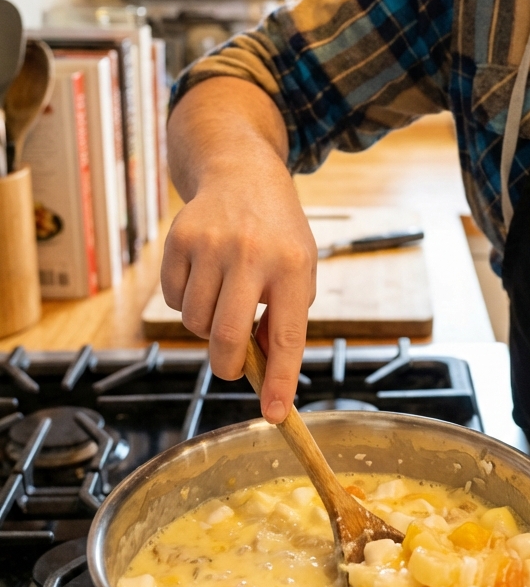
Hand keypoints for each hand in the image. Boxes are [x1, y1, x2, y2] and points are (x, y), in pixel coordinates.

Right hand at [162, 78, 316, 420]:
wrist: (241, 173)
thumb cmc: (276, 232)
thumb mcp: (299, 268)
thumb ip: (283, 318)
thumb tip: (260, 370)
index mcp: (293, 265)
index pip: (287, 335)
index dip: (279, 379)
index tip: (274, 413)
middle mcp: (252, 254)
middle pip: (228, 336)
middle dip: (227, 365)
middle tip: (231, 366)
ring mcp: (212, 245)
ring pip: (196, 322)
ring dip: (206, 328)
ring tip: (223, 299)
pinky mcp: (179, 240)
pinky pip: (173, 300)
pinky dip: (186, 303)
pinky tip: (203, 277)